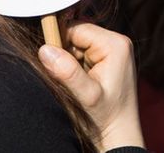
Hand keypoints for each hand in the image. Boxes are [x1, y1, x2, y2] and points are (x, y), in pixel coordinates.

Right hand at [39, 23, 142, 151]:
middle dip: (65, 53)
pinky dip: (75, 66)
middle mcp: (117, 42)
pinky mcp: (108, 60)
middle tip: (68, 78)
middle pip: (76, 34)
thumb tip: (45, 50)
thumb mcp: (87, 96)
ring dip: (69, 61)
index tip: (54, 65)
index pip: (76, 28)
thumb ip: (67, 72)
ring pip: (77, 45)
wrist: (119, 135)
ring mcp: (113, 50)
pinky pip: (83, 54)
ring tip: (77, 84)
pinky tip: (80, 83)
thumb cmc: (107, 117)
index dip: (59, 43)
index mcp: (115, 44)